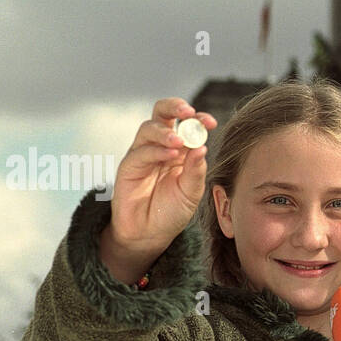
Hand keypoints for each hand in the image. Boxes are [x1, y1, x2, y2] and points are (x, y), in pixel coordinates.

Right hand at [108, 97, 217, 254]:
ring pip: (149, 128)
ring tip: (179, 142)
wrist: (150, 233)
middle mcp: (160, 146)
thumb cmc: (171, 211)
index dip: (198, 118)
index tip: (211, 122)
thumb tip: (202, 148)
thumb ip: (196, 171)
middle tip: (189, 113)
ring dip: (165, 132)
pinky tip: (170, 156)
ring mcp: (143, 154)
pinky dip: (156, 151)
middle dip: (174, 107)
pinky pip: (141, 152)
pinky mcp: (129, 166)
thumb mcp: (191, 192)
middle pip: (161, 113)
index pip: (186, 123)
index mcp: (179, 149)